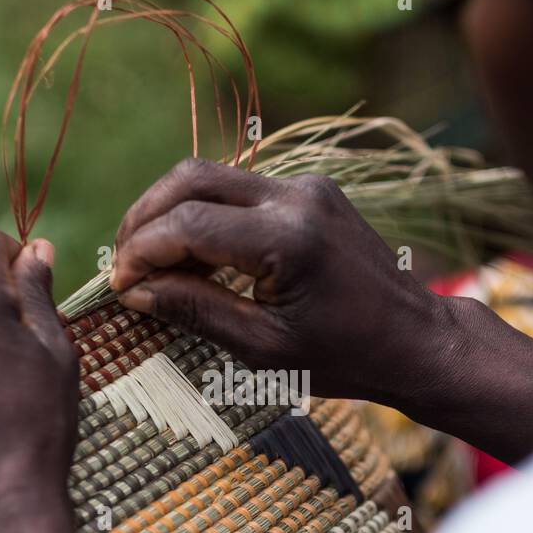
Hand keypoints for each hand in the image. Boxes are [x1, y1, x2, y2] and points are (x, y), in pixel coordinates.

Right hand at [110, 158, 439, 401]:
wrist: (415, 339)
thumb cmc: (345, 357)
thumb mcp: (263, 349)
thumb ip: (195, 311)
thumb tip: (134, 291)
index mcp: (287, 239)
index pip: (187, 224)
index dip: (142, 252)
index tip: (118, 285)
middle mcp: (296, 196)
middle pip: (190, 178)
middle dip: (144, 217)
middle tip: (122, 263)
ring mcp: (306, 186)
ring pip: (212, 175)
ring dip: (170, 211)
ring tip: (147, 259)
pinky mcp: (311, 188)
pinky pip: (239, 187)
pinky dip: (204, 212)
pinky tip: (189, 251)